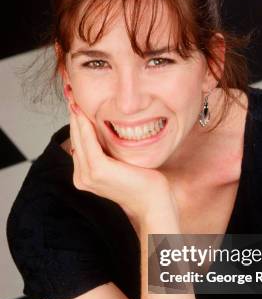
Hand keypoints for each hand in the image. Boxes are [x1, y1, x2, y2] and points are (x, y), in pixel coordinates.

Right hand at [68, 103, 175, 229]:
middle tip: (72, 97)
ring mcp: (88, 176)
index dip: (76, 125)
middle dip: (74, 119)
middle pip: (75, 140)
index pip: (78, 145)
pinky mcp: (98, 170)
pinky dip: (85, 126)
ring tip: (76, 101)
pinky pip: (88, 142)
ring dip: (77, 119)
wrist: (152, 201)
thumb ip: (107, 152)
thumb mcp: (119, 164)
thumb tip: (102, 132)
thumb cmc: (141, 182)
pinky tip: (85, 114)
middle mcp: (82, 178)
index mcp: (85, 177)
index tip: (76, 105)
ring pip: (79, 139)